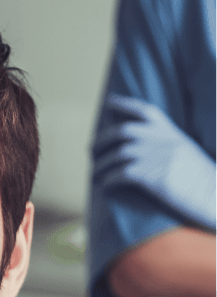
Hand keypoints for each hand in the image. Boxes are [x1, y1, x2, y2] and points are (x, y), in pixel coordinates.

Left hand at [93, 94, 214, 229]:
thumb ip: (165, 146)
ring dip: (101, 165)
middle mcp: (163, 140)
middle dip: (102, 140)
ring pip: (118, 154)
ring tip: (94, 174)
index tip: (108, 101)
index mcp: (171, 132)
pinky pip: (121, 174)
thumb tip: (138, 149)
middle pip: (123, 131)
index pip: (145, 110)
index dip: (124, 104)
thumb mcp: (185, 153)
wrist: (214, 196)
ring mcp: (158, 156)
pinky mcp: (154, 176)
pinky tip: (104, 185)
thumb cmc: (199, 181)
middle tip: (92, 151)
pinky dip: (109, 179)